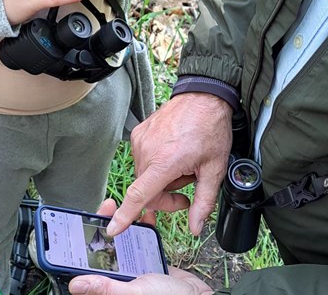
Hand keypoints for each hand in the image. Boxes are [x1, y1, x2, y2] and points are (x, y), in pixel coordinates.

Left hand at [77, 200, 210, 293]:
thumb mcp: (134, 292)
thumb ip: (106, 287)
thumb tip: (75, 285)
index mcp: (111, 283)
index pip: (90, 258)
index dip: (86, 238)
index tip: (86, 220)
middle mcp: (120, 274)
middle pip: (105, 245)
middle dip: (105, 224)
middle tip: (109, 206)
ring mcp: (135, 266)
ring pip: (124, 240)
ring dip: (124, 222)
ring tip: (127, 207)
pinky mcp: (149, 259)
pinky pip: (142, 240)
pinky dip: (143, 227)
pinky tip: (146, 217)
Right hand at [107, 93, 232, 236]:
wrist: (204, 98)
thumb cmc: (210, 130)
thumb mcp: (214, 169)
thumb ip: (204, 202)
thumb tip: (195, 227)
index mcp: (165, 161)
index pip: (139, 194)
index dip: (125, 215)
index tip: (112, 229)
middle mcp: (147, 151)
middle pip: (146, 190)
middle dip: (165, 197)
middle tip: (185, 193)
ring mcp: (140, 141)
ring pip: (145, 176)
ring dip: (161, 179)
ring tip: (182, 166)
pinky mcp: (138, 134)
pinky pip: (143, 160)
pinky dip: (156, 164)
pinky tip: (173, 154)